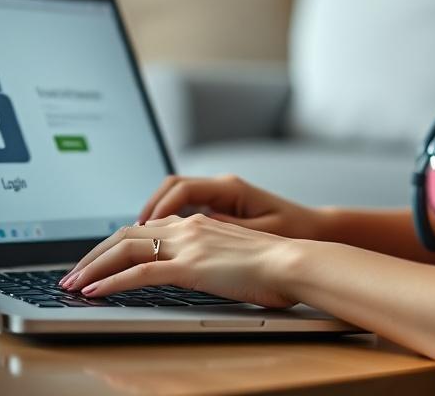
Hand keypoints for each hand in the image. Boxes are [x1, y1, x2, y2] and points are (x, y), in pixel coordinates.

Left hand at [59, 214, 299, 307]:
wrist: (296, 262)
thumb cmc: (275, 267)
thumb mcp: (234, 257)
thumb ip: (210, 256)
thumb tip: (195, 269)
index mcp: (197, 223)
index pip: (144, 228)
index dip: (114, 243)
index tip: (96, 260)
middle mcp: (187, 227)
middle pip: (125, 233)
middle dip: (93, 254)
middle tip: (70, 273)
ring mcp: (187, 244)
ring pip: (124, 249)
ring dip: (92, 267)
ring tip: (71, 284)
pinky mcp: (190, 265)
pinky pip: (139, 272)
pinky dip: (110, 281)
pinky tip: (93, 292)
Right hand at [137, 173, 321, 239]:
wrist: (313, 240)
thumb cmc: (294, 236)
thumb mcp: (260, 235)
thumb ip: (225, 231)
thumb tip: (193, 230)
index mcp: (229, 188)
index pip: (181, 188)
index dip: (157, 208)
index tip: (142, 229)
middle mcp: (220, 189)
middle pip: (168, 191)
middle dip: (143, 214)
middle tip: (121, 239)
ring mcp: (218, 201)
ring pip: (171, 202)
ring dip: (149, 221)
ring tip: (127, 245)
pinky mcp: (219, 215)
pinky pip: (182, 215)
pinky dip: (163, 227)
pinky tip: (154, 246)